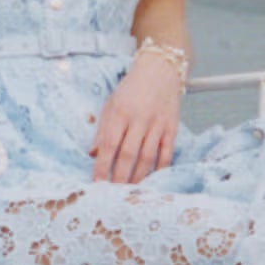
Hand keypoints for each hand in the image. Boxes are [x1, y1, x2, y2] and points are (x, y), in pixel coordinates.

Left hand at [90, 60, 182, 183]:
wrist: (160, 70)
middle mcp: (139, 119)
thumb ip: (102, 129)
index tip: (96, 183)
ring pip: (147, 157)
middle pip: (128, 154)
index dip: (102, 166)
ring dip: (138, 177)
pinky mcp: (172, 128)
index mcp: (120, 113)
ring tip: (130, 191)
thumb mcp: (110, 103)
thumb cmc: (131, 89)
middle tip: (113, 194)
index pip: (109, 144)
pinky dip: (159, 169)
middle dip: (119, 177)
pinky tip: (152, 180)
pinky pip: (166, 153)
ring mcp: (157, 125)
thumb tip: (92, 153)